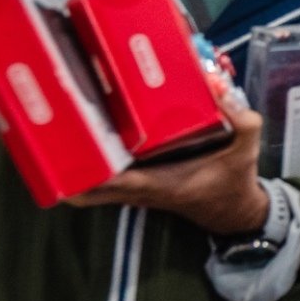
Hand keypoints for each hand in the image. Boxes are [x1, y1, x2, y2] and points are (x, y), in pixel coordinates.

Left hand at [68, 89, 268, 234]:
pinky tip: (89, 141)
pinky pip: (103, 183)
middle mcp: (140, 190)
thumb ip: (242, 121)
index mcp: (160, 183)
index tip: (63, 150)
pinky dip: (91, 168)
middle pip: (86, 189)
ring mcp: (135, 192)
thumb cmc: (235, 182)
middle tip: (53, 135)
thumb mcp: (246, 150)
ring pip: (91, 188)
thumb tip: (220, 89)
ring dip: (74, 168)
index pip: (111, 182)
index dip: (83, 172)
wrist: (234, 211)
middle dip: (65, 168)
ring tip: (62, 133)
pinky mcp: (137, 188)